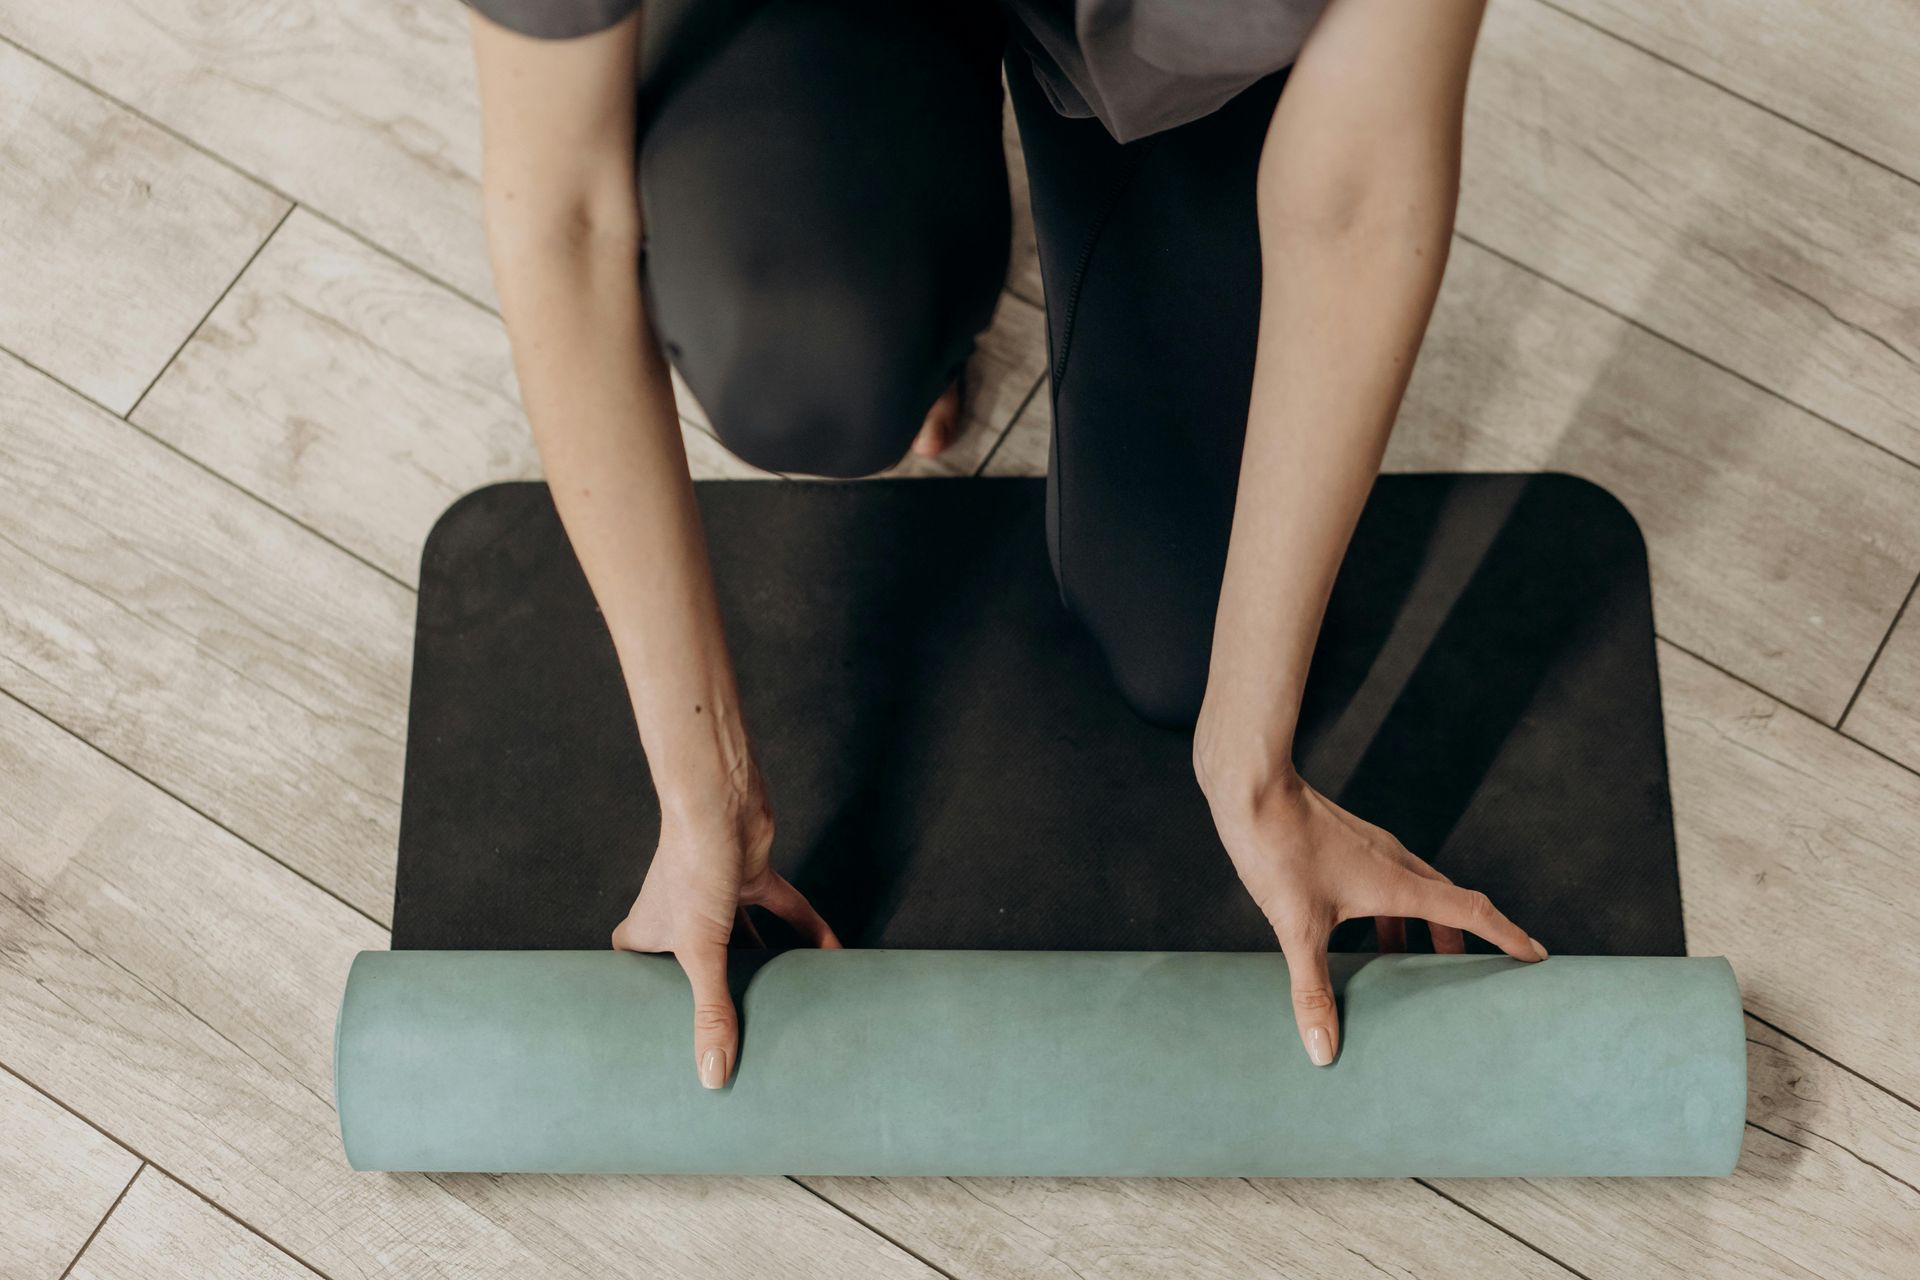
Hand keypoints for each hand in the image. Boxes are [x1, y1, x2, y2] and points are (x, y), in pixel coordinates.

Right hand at [611, 762, 839, 1088]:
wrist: (721, 799)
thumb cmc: (693, 865)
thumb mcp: (701, 952)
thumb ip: (712, 1012)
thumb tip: (713, 1075)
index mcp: (647, 933)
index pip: (639, 980)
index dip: (647, 1008)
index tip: (662, 1043)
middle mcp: (679, 915)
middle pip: (697, 967)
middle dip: (717, 996)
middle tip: (734, 1038)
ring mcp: (718, 896)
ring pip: (744, 941)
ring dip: (766, 966)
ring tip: (785, 1006)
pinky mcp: (752, 875)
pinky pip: (784, 910)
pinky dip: (808, 930)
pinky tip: (831, 955)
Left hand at [1196, 758, 1545, 1067]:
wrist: (1251, 786)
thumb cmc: (1278, 849)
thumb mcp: (1298, 927)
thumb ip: (1313, 989)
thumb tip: (1323, 1050)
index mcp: (1399, 883)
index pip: (1471, 911)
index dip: (1506, 936)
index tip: (1536, 956)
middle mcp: (1394, 861)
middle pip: (1447, 902)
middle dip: (1463, 941)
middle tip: (1469, 978)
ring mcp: (1368, 848)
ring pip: (1414, 891)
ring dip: (1421, 926)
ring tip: (1409, 964)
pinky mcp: (1343, 842)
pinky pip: (1384, 881)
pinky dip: (1386, 911)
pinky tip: (1353, 930)